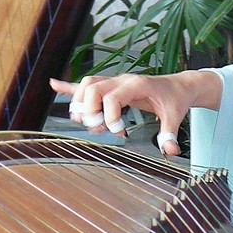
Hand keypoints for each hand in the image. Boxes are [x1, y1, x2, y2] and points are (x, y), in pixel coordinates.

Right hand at [49, 70, 221, 155]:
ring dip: (81, 104)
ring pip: (87, 84)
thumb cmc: (174, 99)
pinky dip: (70, 87)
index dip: (110, 116)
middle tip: (100, 129)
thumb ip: (169, 133)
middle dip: (90, 110)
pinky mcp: (110, 87)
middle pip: (93, 87)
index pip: (111, 96)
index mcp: (136, 84)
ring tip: (90, 122)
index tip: (119, 132)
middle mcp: (121, 80)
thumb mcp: (174, 116)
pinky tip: (55, 85)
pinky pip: (86, 85)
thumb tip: (170, 151)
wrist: (178, 85)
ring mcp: (114, 82)